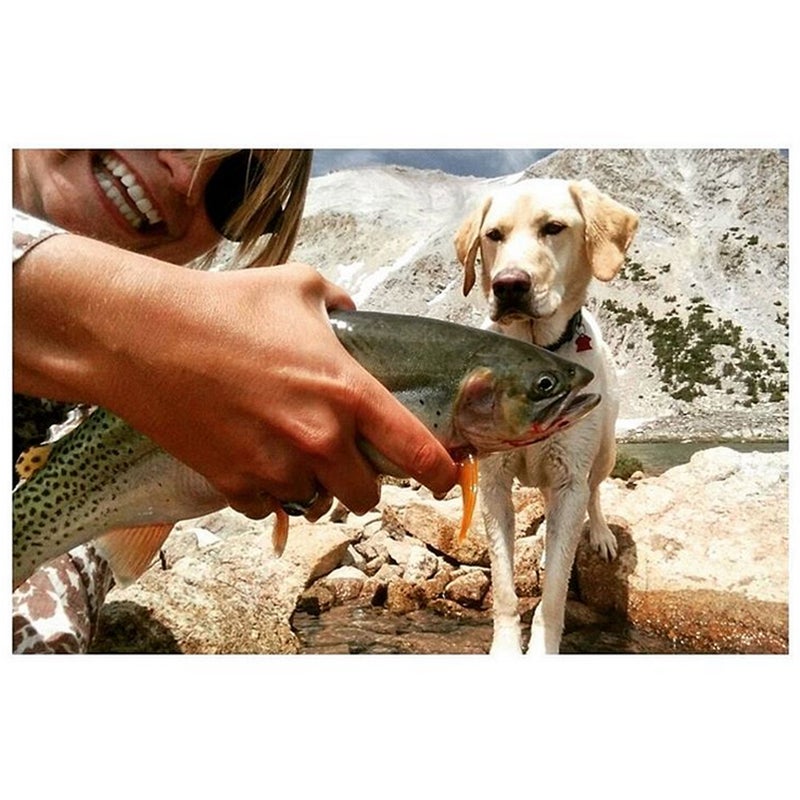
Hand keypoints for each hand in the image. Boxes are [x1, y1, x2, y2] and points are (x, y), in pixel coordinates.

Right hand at [13, 236, 457, 516]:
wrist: (144, 335)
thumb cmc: (226, 304)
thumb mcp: (300, 287)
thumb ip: (341, 304)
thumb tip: (354, 316)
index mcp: (348, 392)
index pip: (415, 449)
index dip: (440, 471)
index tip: (447, 479)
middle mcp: (320, 440)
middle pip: (367, 495)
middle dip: (361, 481)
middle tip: (342, 457)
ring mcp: (275, 468)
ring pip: (316, 504)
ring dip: (312, 485)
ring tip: (288, 451)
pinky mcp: (233, 484)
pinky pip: (267, 507)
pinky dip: (266, 490)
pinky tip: (251, 457)